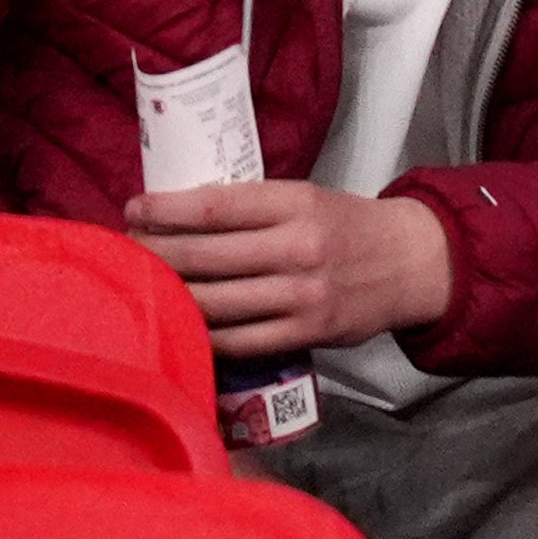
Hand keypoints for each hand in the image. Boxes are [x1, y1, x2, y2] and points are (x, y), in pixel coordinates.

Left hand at [126, 181, 452, 356]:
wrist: (410, 263)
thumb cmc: (348, 226)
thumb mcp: (309, 198)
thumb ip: (255, 208)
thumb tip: (179, 216)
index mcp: (299, 204)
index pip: (218, 205)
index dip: (167, 209)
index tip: (134, 208)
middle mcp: (299, 248)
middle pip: (206, 256)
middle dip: (156, 253)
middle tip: (126, 250)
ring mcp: (301, 296)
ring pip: (214, 301)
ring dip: (170, 295)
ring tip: (144, 286)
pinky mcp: (304, 333)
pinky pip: (236, 340)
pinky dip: (201, 332)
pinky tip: (180, 322)